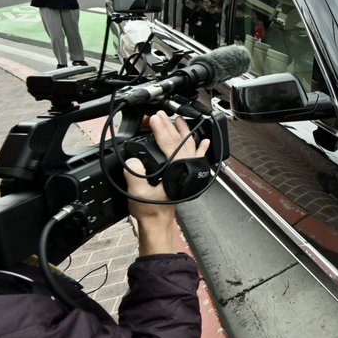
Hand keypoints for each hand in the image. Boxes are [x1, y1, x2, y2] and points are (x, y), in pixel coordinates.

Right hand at [126, 111, 210, 255]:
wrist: (157, 223)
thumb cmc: (149, 210)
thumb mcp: (137, 193)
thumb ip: (135, 175)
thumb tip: (133, 161)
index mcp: (175, 171)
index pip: (168, 144)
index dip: (160, 130)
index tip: (154, 119)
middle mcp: (185, 169)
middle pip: (178, 142)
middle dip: (169, 126)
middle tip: (161, 115)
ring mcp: (188, 172)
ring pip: (189, 147)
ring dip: (184, 132)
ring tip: (179, 119)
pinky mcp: (188, 176)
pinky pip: (197, 159)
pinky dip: (201, 149)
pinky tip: (204, 141)